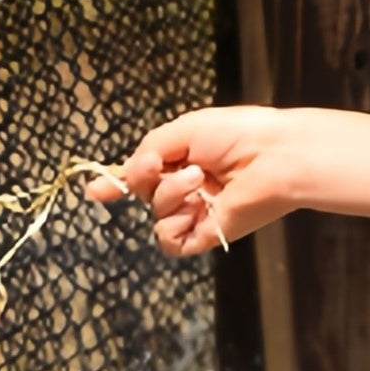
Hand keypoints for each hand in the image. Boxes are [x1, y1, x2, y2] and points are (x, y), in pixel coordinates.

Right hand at [89, 105, 333, 253]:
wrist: (274, 157)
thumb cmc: (237, 135)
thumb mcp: (183, 129)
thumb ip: (149, 150)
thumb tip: (129, 174)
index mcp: (183, 159)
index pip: (143, 174)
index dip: (118, 182)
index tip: (94, 190)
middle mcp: (188, 187)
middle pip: (145, 191)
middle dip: (152, 177)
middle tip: (186, 165)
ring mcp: (196, 212)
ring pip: (156, 213)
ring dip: (170, 195)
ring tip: (201, 180)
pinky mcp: (206, 234)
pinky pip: (170, 240)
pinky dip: (175, 224)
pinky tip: (197, 206)